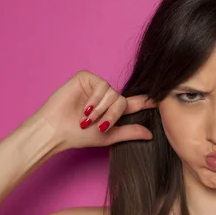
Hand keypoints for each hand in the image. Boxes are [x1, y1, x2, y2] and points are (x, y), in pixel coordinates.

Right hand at [34, 70, 155, 150]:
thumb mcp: (109, 136)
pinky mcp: (86, 78)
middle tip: (100, 126)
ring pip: (113, 93)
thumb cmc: (78, 135)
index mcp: (112, 109)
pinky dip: (95, 99)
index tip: (159, 100)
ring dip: (101, 110)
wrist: (56, 130)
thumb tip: (150, 134)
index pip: (133, 103)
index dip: (145, 101)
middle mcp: (106, 96)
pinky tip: (84, 108)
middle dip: (113, 115)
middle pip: (122, 100)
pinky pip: (102, 85)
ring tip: (87, 119)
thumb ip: (130, 132)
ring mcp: (96, 86)